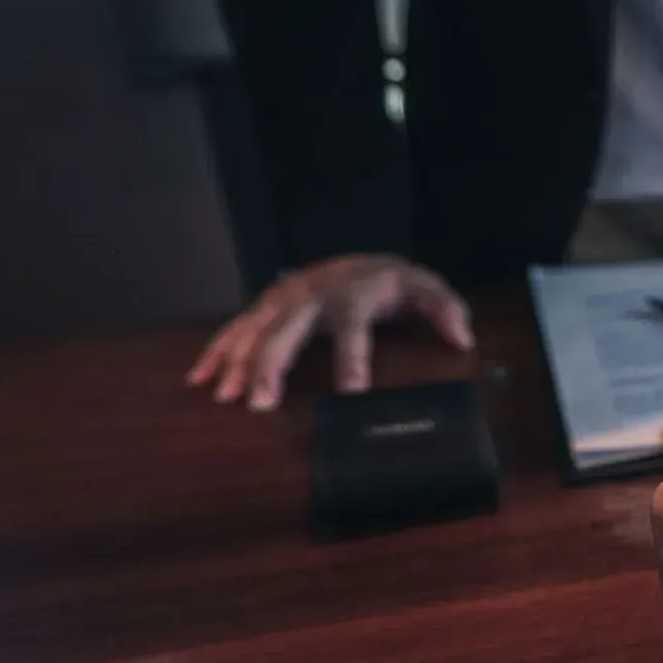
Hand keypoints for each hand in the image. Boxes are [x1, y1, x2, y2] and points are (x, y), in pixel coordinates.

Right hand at [186, 253, 473, 410]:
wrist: (357, 258)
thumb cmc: (392, 284)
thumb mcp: (425, 290)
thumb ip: (445, 310)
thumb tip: (462, 339)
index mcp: (353, 295)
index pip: (353, 329)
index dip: (352, 361)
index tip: (351, 394)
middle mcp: (311, 295)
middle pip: (287, 331)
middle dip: (272, 367)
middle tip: (262, 404)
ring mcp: (283, 299)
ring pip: (255, 330)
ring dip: (239, 364)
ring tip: (227, 398)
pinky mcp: (265, 306)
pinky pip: (236, 328)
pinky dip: (216, 351)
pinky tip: (200, 378)